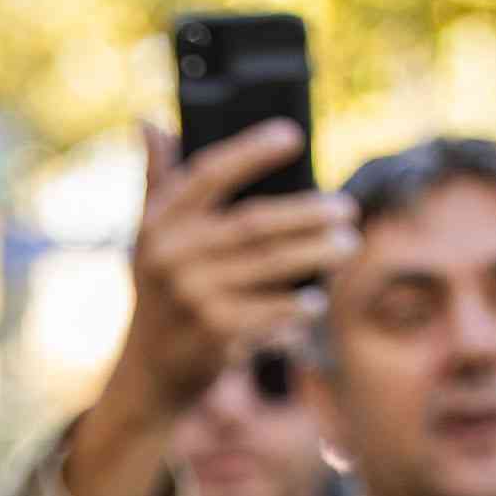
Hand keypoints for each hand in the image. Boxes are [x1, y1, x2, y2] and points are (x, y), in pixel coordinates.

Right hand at [109, 120, 359, 419]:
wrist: (148, 373)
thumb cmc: (160, 292)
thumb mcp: (149, 239)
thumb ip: (156, 180)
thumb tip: (147, 123)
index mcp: (158, 226)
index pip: (209, 175)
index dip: (251, 151)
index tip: (293, 135)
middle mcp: (172, 259)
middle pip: (257, 223)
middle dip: (309, 214)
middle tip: (346, 209)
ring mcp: (193, 297)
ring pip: (274, 265)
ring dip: (319, 255)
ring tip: (347, 246)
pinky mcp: (215, 333)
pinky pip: (273, 310)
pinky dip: (299, 305)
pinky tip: (316, 300)